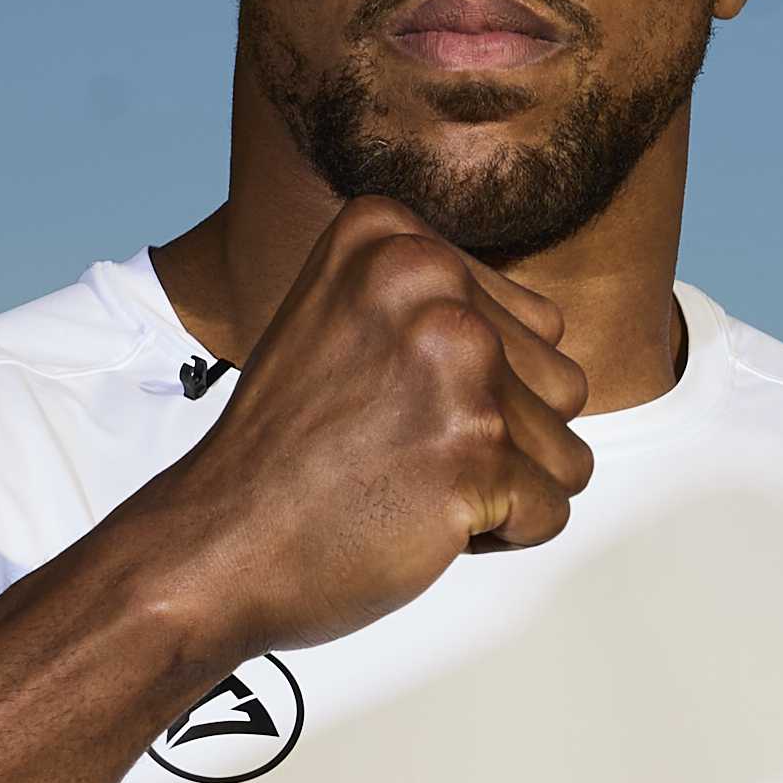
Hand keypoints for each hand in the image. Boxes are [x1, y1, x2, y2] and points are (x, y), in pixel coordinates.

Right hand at [122, 198, 594, 662]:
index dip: (480, 389)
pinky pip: (551, 511)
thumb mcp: (350, 323)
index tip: (389, 402)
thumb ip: (440, 306)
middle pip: (562, 385)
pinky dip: (500, 535)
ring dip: (504, 487)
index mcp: (395, 239)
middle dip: (502, 439)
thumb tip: (542, 329)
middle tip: (399, 450)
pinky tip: (420, 518)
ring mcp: (458, 368)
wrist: (216, 543)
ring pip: (566, 451)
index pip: (537, 327)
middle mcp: (431, 284)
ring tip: (411, 480)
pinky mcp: (478, 453)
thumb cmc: (288, 453)